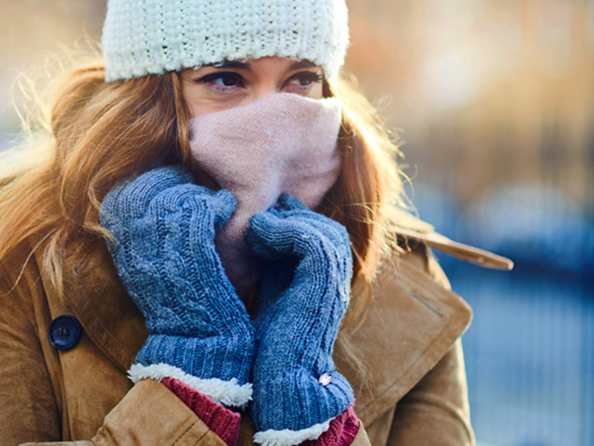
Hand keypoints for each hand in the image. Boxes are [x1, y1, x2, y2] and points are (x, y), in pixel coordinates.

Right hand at [99, 165, 253, 406]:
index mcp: (118, 247)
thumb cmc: (178, 303)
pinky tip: (225, 208)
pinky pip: (201, 208)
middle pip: (147, 187)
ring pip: (176, 195)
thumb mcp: (146, 268)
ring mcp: (161, 248)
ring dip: (198, 192)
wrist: (196, 344)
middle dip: (173, 179)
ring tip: (213, 202)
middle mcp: (133, 245)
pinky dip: (217, 202)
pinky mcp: (192, 253)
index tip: (171, 182)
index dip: (149, 180)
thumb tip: (150, 192)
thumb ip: (141, 233)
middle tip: (195, 185)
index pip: (123, 192)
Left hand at [246, 194, 353, 443]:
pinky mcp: (324, 285)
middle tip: (264, 213)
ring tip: (256, 226)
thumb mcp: (271, 297)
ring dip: (287, 222)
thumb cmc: (268, 351)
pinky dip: (283, 230)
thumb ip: (274, 271)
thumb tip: (258, 240)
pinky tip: (258, 233)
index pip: (322, 241)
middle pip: (328, 231)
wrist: (279, 381)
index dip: (295, 223)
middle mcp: (336, 284)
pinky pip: (311, 240)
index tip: (264, 217)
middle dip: (296, 217)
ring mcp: (335, 284)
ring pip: (324, 231)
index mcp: (326, 287)